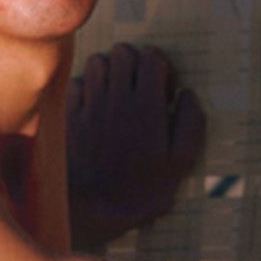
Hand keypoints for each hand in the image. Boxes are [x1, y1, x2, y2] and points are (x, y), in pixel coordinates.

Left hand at [66, 44, 204, 251]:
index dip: (162, 67)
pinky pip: (77, 83)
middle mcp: (117, 97)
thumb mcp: (180, 163)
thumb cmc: (141, 190)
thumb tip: (188, 94)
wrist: (93, 209)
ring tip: (117, 93)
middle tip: (141, 88)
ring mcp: (90, 104)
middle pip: (123, 52)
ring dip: (110, 71)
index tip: (164, 92)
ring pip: (98, 62)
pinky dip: (86, 87)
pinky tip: (95, 106)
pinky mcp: (69, 115)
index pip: (153, 57)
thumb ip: (191, 123)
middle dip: (135, 63)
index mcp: (147, 105)